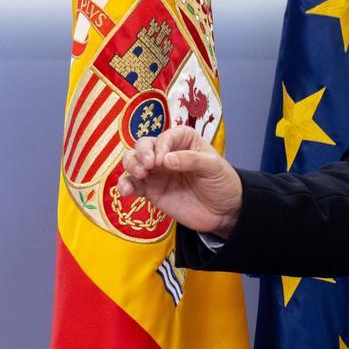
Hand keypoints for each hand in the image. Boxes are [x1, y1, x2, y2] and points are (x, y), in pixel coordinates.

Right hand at [117, 125, 242, 238]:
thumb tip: (165, 160)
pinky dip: (124, 185)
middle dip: (141, 153)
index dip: (161, 145)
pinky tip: (127, 191)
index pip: (166, 136)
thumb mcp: (214, 168)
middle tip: (148, 166)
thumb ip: (191, 160)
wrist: (223, 212)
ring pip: (133, 161)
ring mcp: (157, 172)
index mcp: (185, 141)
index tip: (162, 160)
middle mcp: (167, 154)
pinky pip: (131, 184)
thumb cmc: (222, 183)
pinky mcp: (151, 190)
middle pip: (143, 145)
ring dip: (130, 165)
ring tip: (140, 175)